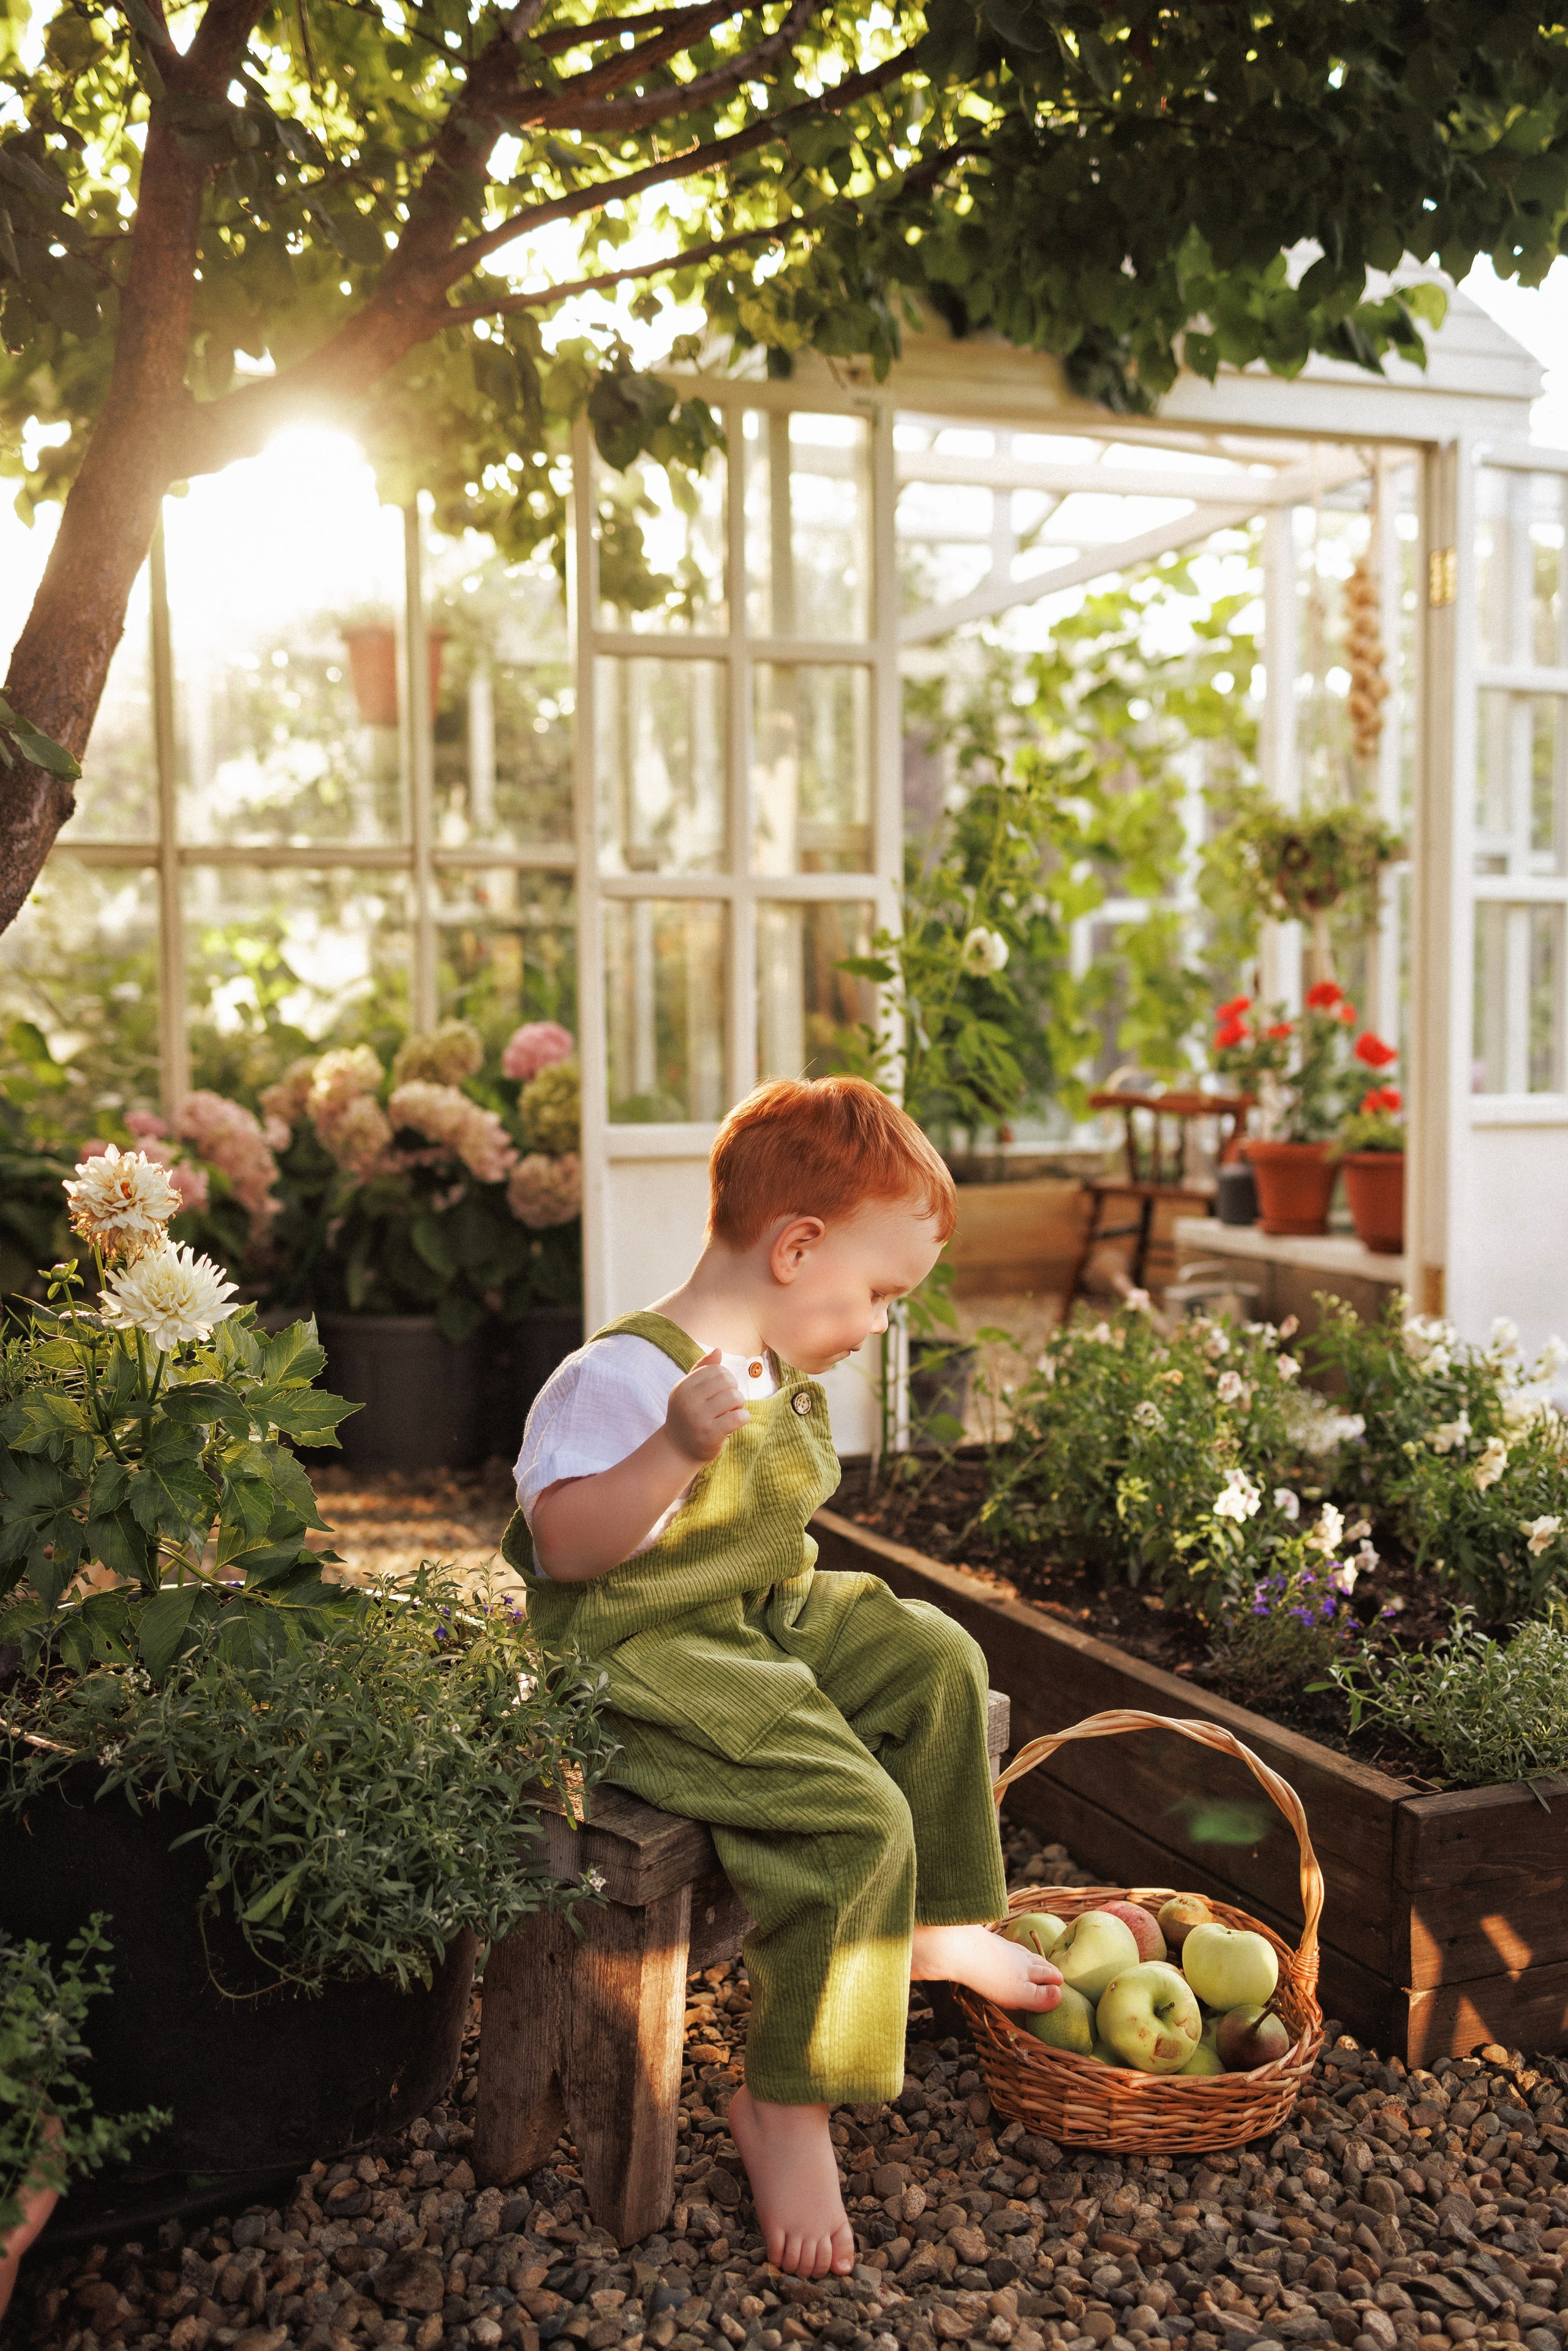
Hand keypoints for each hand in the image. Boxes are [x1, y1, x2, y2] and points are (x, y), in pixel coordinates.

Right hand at [665, 1347, 750, 1463]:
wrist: (678, 1449)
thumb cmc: (688, 1415)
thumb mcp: (689, 1391)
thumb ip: (702, 1369)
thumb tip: (718, 1350)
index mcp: (684, 1386)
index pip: (716, 1369)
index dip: (726, 1378)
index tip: (723, 1390)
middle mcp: (688, 1401)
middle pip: (727, 1381)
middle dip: (734, 1390)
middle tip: (730, 1402)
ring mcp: (699, 1418)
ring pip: (735, 1398)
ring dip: (739, 1404)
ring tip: (733, 1412)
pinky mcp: (710, 1435)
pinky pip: (739, 1417)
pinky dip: (743, 1417)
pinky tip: (737, 1421)